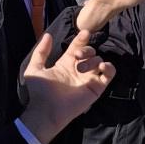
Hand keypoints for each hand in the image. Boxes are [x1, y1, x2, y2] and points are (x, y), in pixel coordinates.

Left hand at [19, 29, 115, 143]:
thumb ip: (41, 51)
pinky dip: (109, 67)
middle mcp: (79, 69)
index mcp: (66, 64)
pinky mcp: (96, 88)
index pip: (78, 46)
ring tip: (80, 69)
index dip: (81, 39)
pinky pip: (109, 74)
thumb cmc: (39, 92)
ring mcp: (88, 78)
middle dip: (86, 49)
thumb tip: (48, 34)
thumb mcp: (35, 68)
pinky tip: (101, 67)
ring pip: (99, 60)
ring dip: (92, 60)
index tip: (84, 33)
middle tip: (78, 55)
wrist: (45, 111)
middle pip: (90, 51)